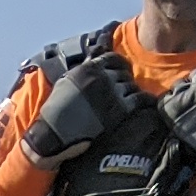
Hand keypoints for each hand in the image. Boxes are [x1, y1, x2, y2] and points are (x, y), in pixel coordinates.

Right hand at [22, 51, 141, 168]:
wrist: (51, 138)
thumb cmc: (54, 114)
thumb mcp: (65, 84)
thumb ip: (82, 70)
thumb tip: (95, 57)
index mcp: (87, 69)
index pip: (113, 59)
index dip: (120, 66)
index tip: (121, 73)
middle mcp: (100, 78)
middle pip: (124, 73)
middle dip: (124, 82)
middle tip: (122, 93)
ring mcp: (111, 93)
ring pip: (132, 86)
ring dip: (132, 93)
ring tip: (130, 102)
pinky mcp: (119, 110)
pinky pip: (140, 99)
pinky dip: (144, 102)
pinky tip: (144, 106)